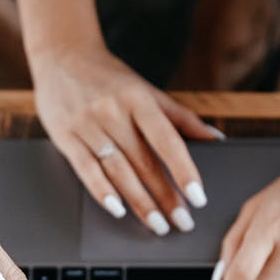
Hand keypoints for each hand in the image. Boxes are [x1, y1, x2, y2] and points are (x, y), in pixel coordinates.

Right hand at [30, 46, 220, 234]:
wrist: (62, 55)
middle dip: (165, 197)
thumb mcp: (147, 91)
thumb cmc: (110, 78)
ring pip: (118, 171)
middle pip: (144, 162)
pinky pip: (86, 169)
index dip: (184, 171)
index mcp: (138, 99)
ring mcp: (88, 124)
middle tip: (182, 223)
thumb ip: (181, 118)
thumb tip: (216, 139)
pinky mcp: (65, 136)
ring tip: (157, 224)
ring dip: (139, 202)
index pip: (167, 141)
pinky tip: (117, 210)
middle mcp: (113, 112)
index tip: (198, 198)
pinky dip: (102, 191)